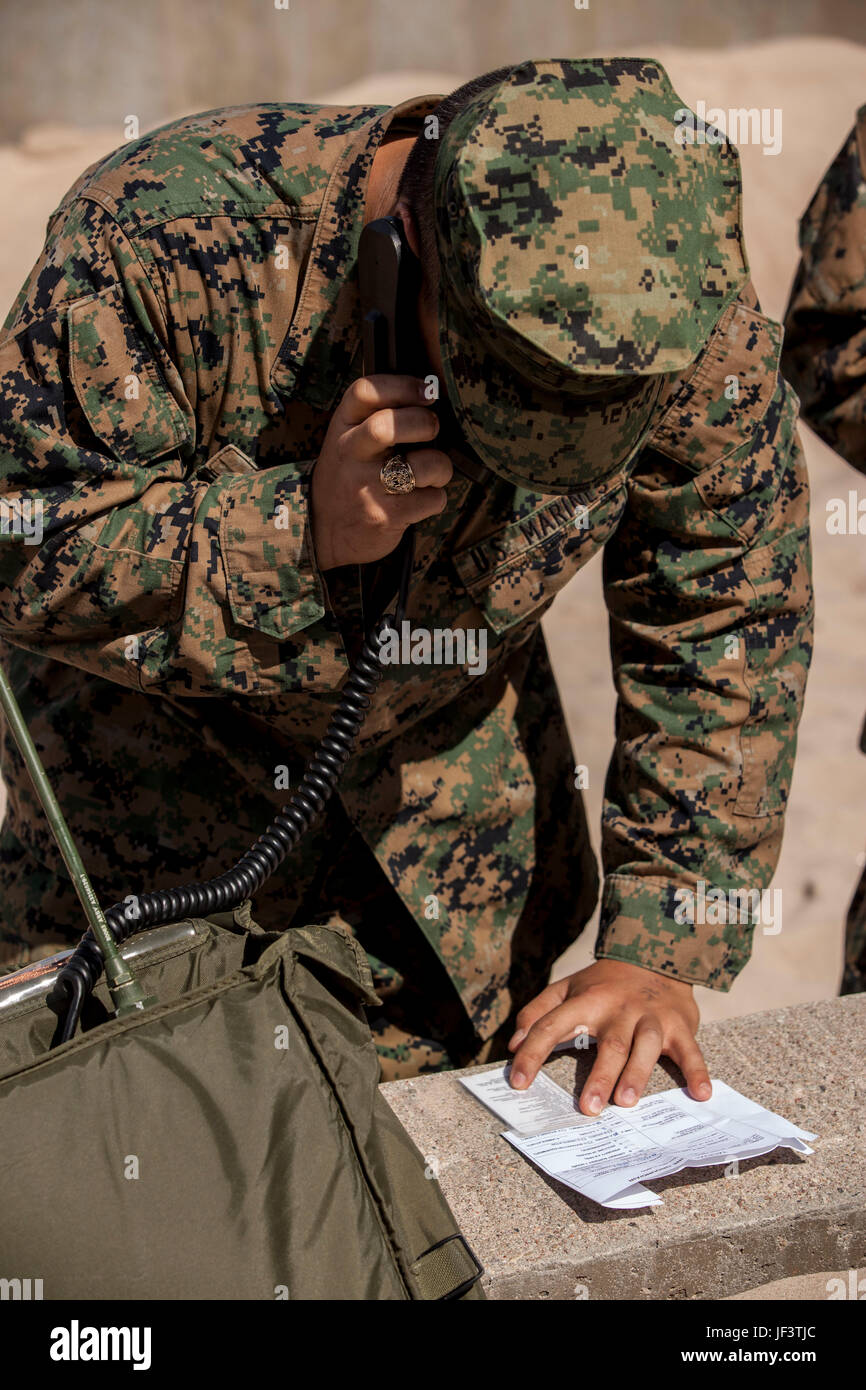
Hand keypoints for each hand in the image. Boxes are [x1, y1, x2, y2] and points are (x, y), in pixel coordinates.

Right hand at [309, 374, 452, 570]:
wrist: (324, 531)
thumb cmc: (349, 476)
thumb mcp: (348, 439)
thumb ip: (376, 415)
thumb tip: (430, 392)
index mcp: (342, 427)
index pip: (365, 392)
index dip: (403, 385)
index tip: (427, 391)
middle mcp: (350, 453)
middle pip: (387, 426)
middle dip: (423, 423)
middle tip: (432, 429)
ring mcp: (367, 487)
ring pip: (422, 465)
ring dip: (440, 467)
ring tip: (432, 472)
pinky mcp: (385, 517)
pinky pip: (432, 499)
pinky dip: (436, 498)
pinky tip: (421, 500)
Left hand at [507, 958, 711, 1114]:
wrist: (653, 954)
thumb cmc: (603, 984)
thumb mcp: (566, 988)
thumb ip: (537, 1013)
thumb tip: (513, 1044)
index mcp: (586, 1001)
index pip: (553, 1026)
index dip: (533, 1054)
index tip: (518, 1083)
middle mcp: (619, 1010)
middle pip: (609, 1043)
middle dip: (599, 1076)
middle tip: (588, 1109)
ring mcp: (651, 1017)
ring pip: (645, 1045)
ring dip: (638, 1073)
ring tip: (627, 1102)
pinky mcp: (679, 1025)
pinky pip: (690, 1049)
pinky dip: (697, 1070)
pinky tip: (700, 1094)